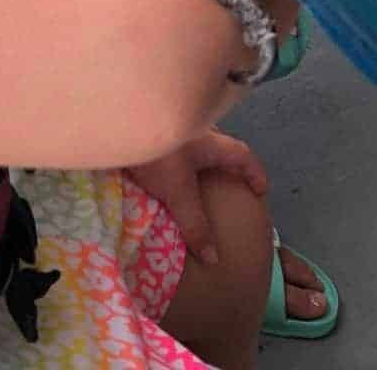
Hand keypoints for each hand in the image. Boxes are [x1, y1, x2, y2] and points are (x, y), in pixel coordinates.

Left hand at [128, 129, 267, 266]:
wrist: (116, 118)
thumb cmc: (156, 153)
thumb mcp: (178, 192)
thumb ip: (195, 224)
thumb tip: (213, 258)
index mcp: (210, 142)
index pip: (243, 155)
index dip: (254, 172)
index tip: (260, 190)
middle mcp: (195, 128)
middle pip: (218, 141)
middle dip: (223, 159)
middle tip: (223, 179)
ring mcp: (172, 124)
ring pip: (192, 138)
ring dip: (196, 153)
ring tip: (191, 174)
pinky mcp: (150, 126)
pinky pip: (170, 139)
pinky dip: (173, 153)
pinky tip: (160, 165)